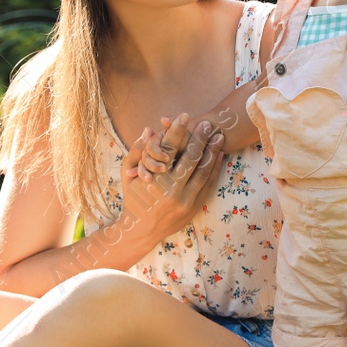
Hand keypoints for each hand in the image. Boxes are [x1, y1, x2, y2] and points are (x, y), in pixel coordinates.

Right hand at [118, 118, 224, 239]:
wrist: (142, 231)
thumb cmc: (134, 200)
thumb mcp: (128, 176)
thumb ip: (136, 152)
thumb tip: (148, 130)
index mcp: (154, 180)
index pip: (168, 148)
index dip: (177, 130)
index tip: (185, 116)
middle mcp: (171, 190)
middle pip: (190, 157)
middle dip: (200, 138)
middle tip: (208, 123)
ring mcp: (185, 200)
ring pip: (203, 170)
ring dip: (212, 151)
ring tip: (219, 135)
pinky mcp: (194, 207)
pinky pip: (208, 184)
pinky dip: (214, 168)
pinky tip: (218, 155)